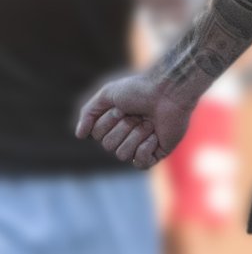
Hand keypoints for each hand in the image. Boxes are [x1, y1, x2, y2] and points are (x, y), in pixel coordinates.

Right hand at [75, 73, 194, 169]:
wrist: (169, 92)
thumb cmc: (141, 89)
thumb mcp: (108, 94)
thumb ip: (89, 112)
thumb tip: (80, 135)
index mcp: (116, 123)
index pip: (97, 135)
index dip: (108, 121)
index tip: (122, 107)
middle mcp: (127, 135)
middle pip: (108, 146)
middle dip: (123, 127)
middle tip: (139, 114)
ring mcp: (143, 144)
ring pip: (123, 155)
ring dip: (136, 135)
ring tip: (150, 123)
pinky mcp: (158, 152)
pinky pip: (141, 163)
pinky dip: (146, 148)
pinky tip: (155, 135)